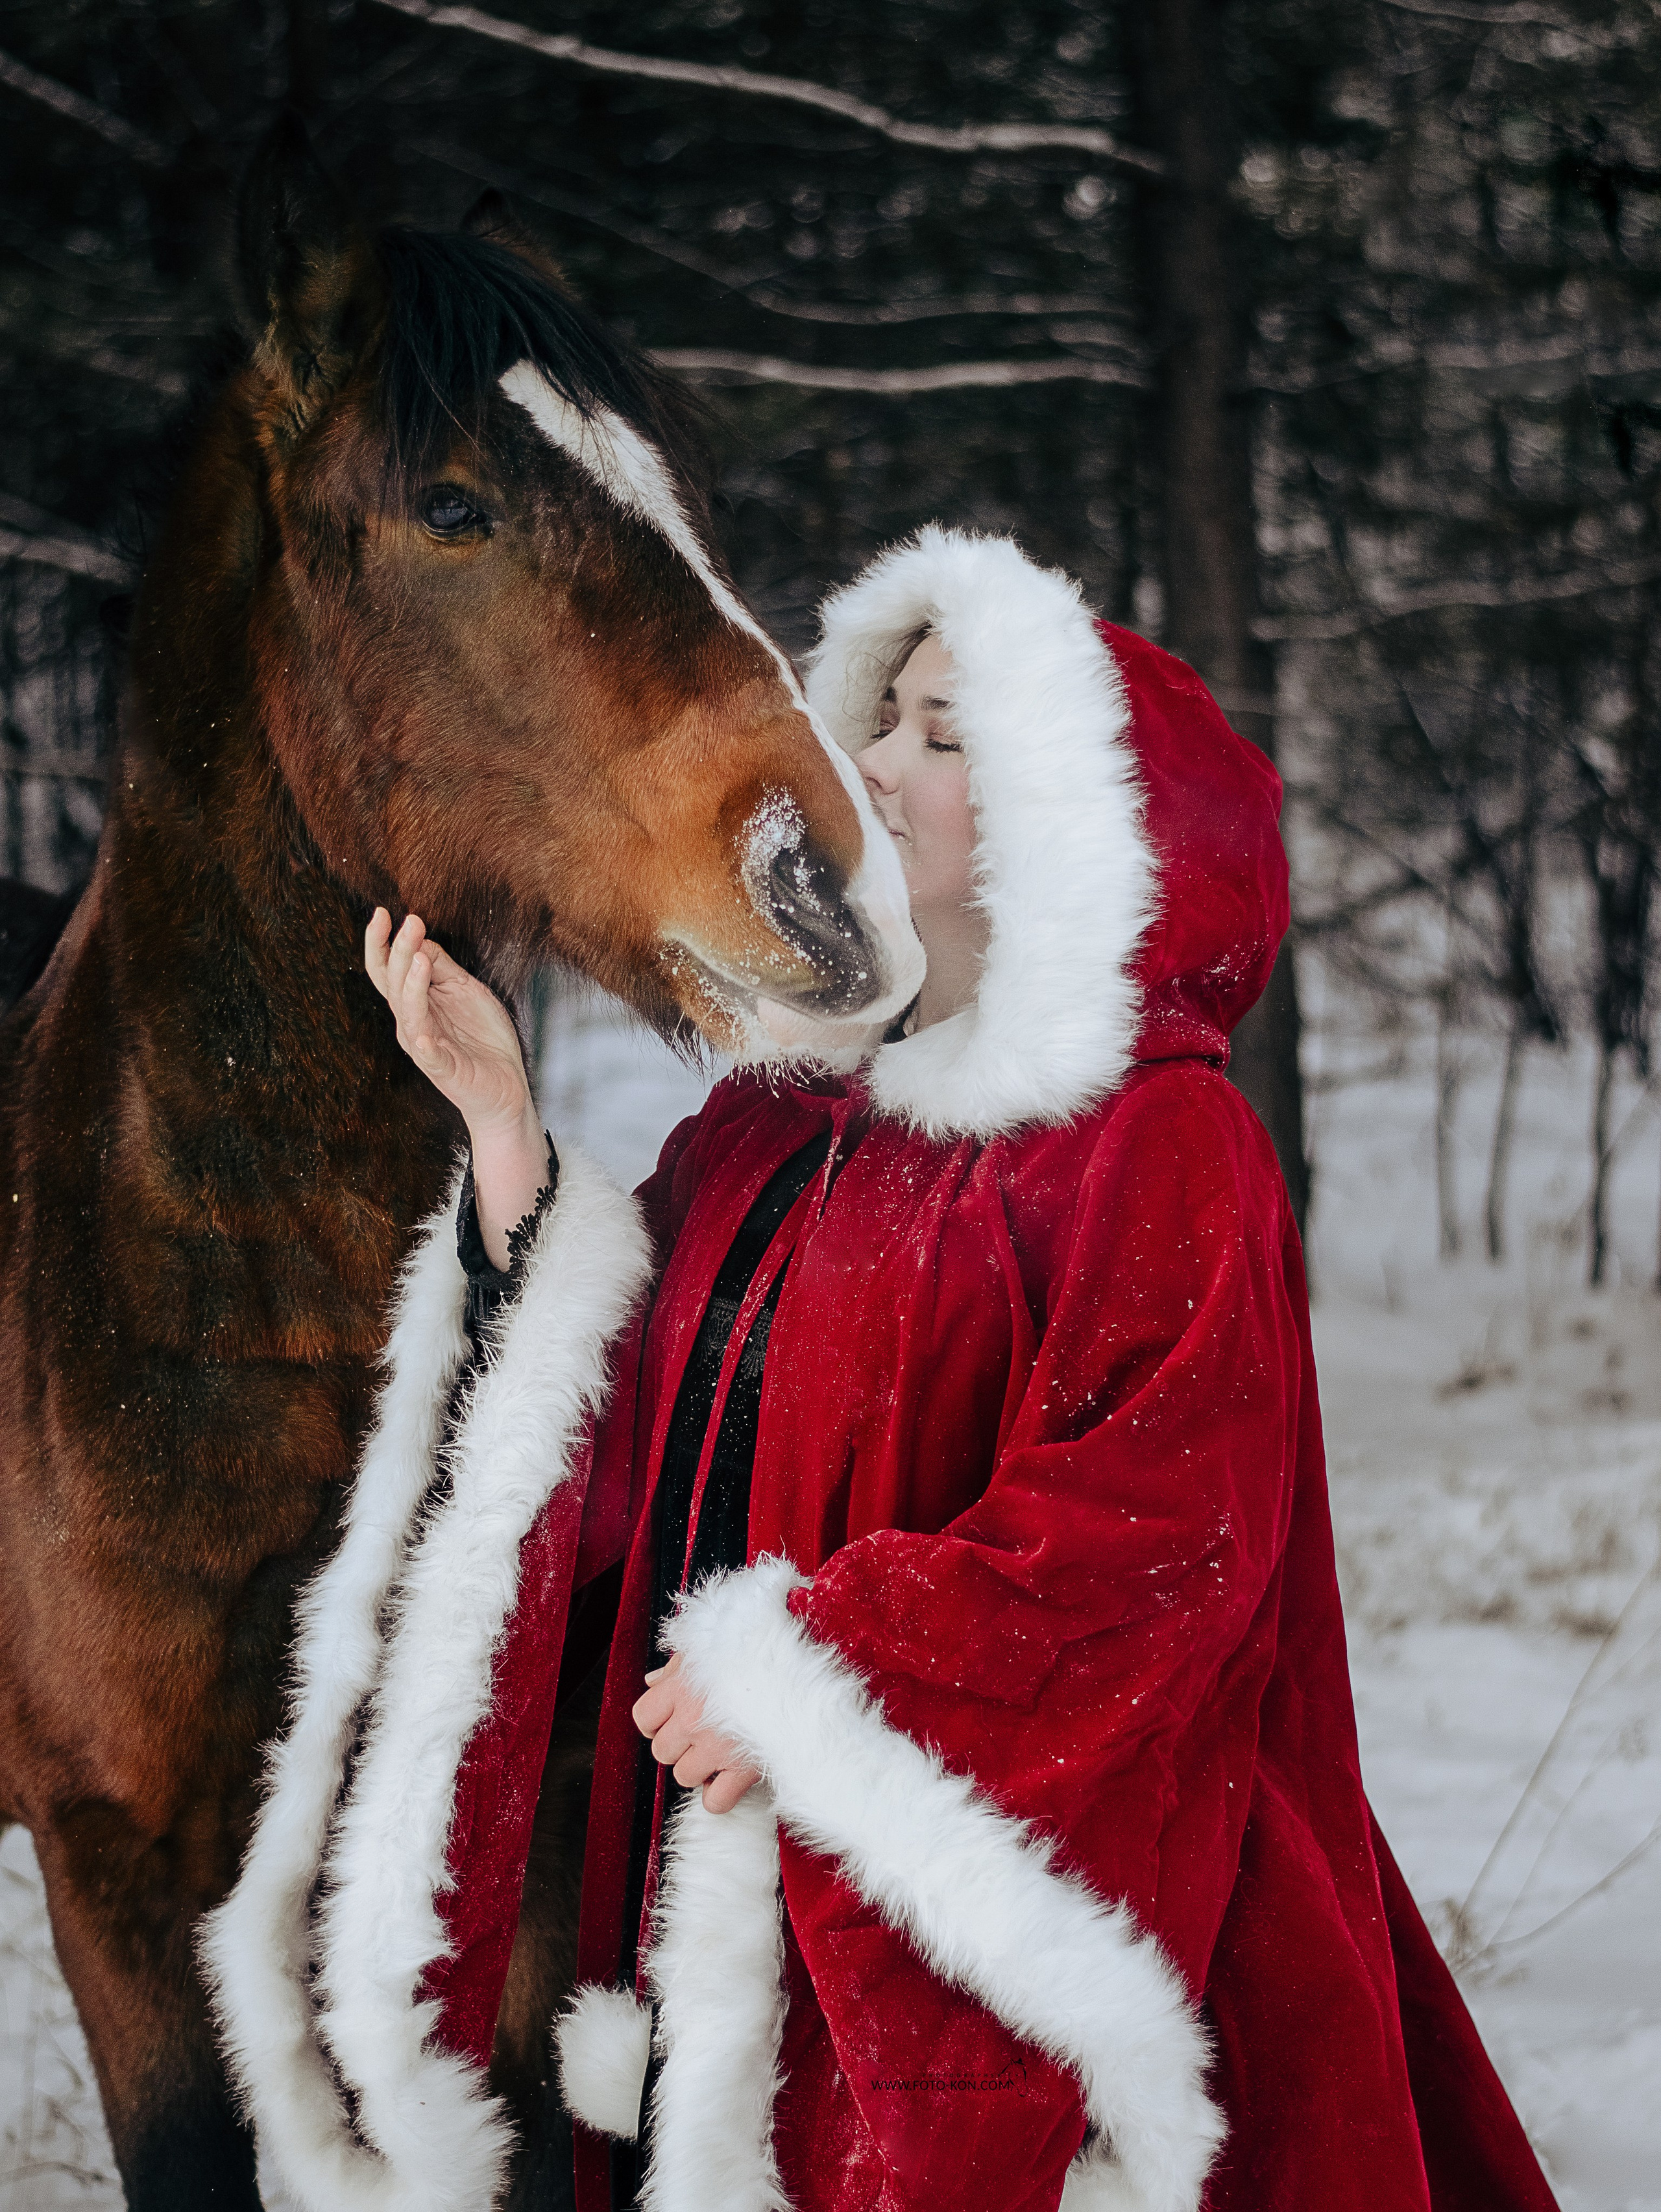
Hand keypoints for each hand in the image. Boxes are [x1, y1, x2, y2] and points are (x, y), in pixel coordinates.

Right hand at [366, 909, 529, 1129]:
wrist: (505, 1085)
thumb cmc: (482, 1036)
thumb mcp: (465, 989)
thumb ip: (442, 966)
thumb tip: (419, 934)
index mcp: (415, 1002)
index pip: (387, 970)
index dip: (380, 943)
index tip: (381, 912)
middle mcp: (413, 1023)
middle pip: (394, 985)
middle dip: (401, 952)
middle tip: (411, 923)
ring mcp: (427, 1047)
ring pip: (409, 1015)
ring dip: (412, 987)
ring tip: (420, 960)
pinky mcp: (446, 1070)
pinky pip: (431, 1059)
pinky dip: (426, 1048)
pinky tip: (424, 1037)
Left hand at [632, 1653, 761, 1814]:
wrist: (802, 1669)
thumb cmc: (754, 1653)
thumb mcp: (709, 1647)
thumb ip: (677, 1668)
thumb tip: (653, 1682)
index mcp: (682, 1686)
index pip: (643, 1717)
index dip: (656, 1722)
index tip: (672, 1720)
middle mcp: (693, 1718)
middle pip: (662, 1751)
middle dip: (680, 1746)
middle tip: (703, 1733)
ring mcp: (717, 1746)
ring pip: (684, 1776)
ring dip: (700, 1769)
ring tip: (721, 1750)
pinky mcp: (744, 1768)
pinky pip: (715, 1801)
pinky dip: (719, 1796)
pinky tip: (730, 1778)